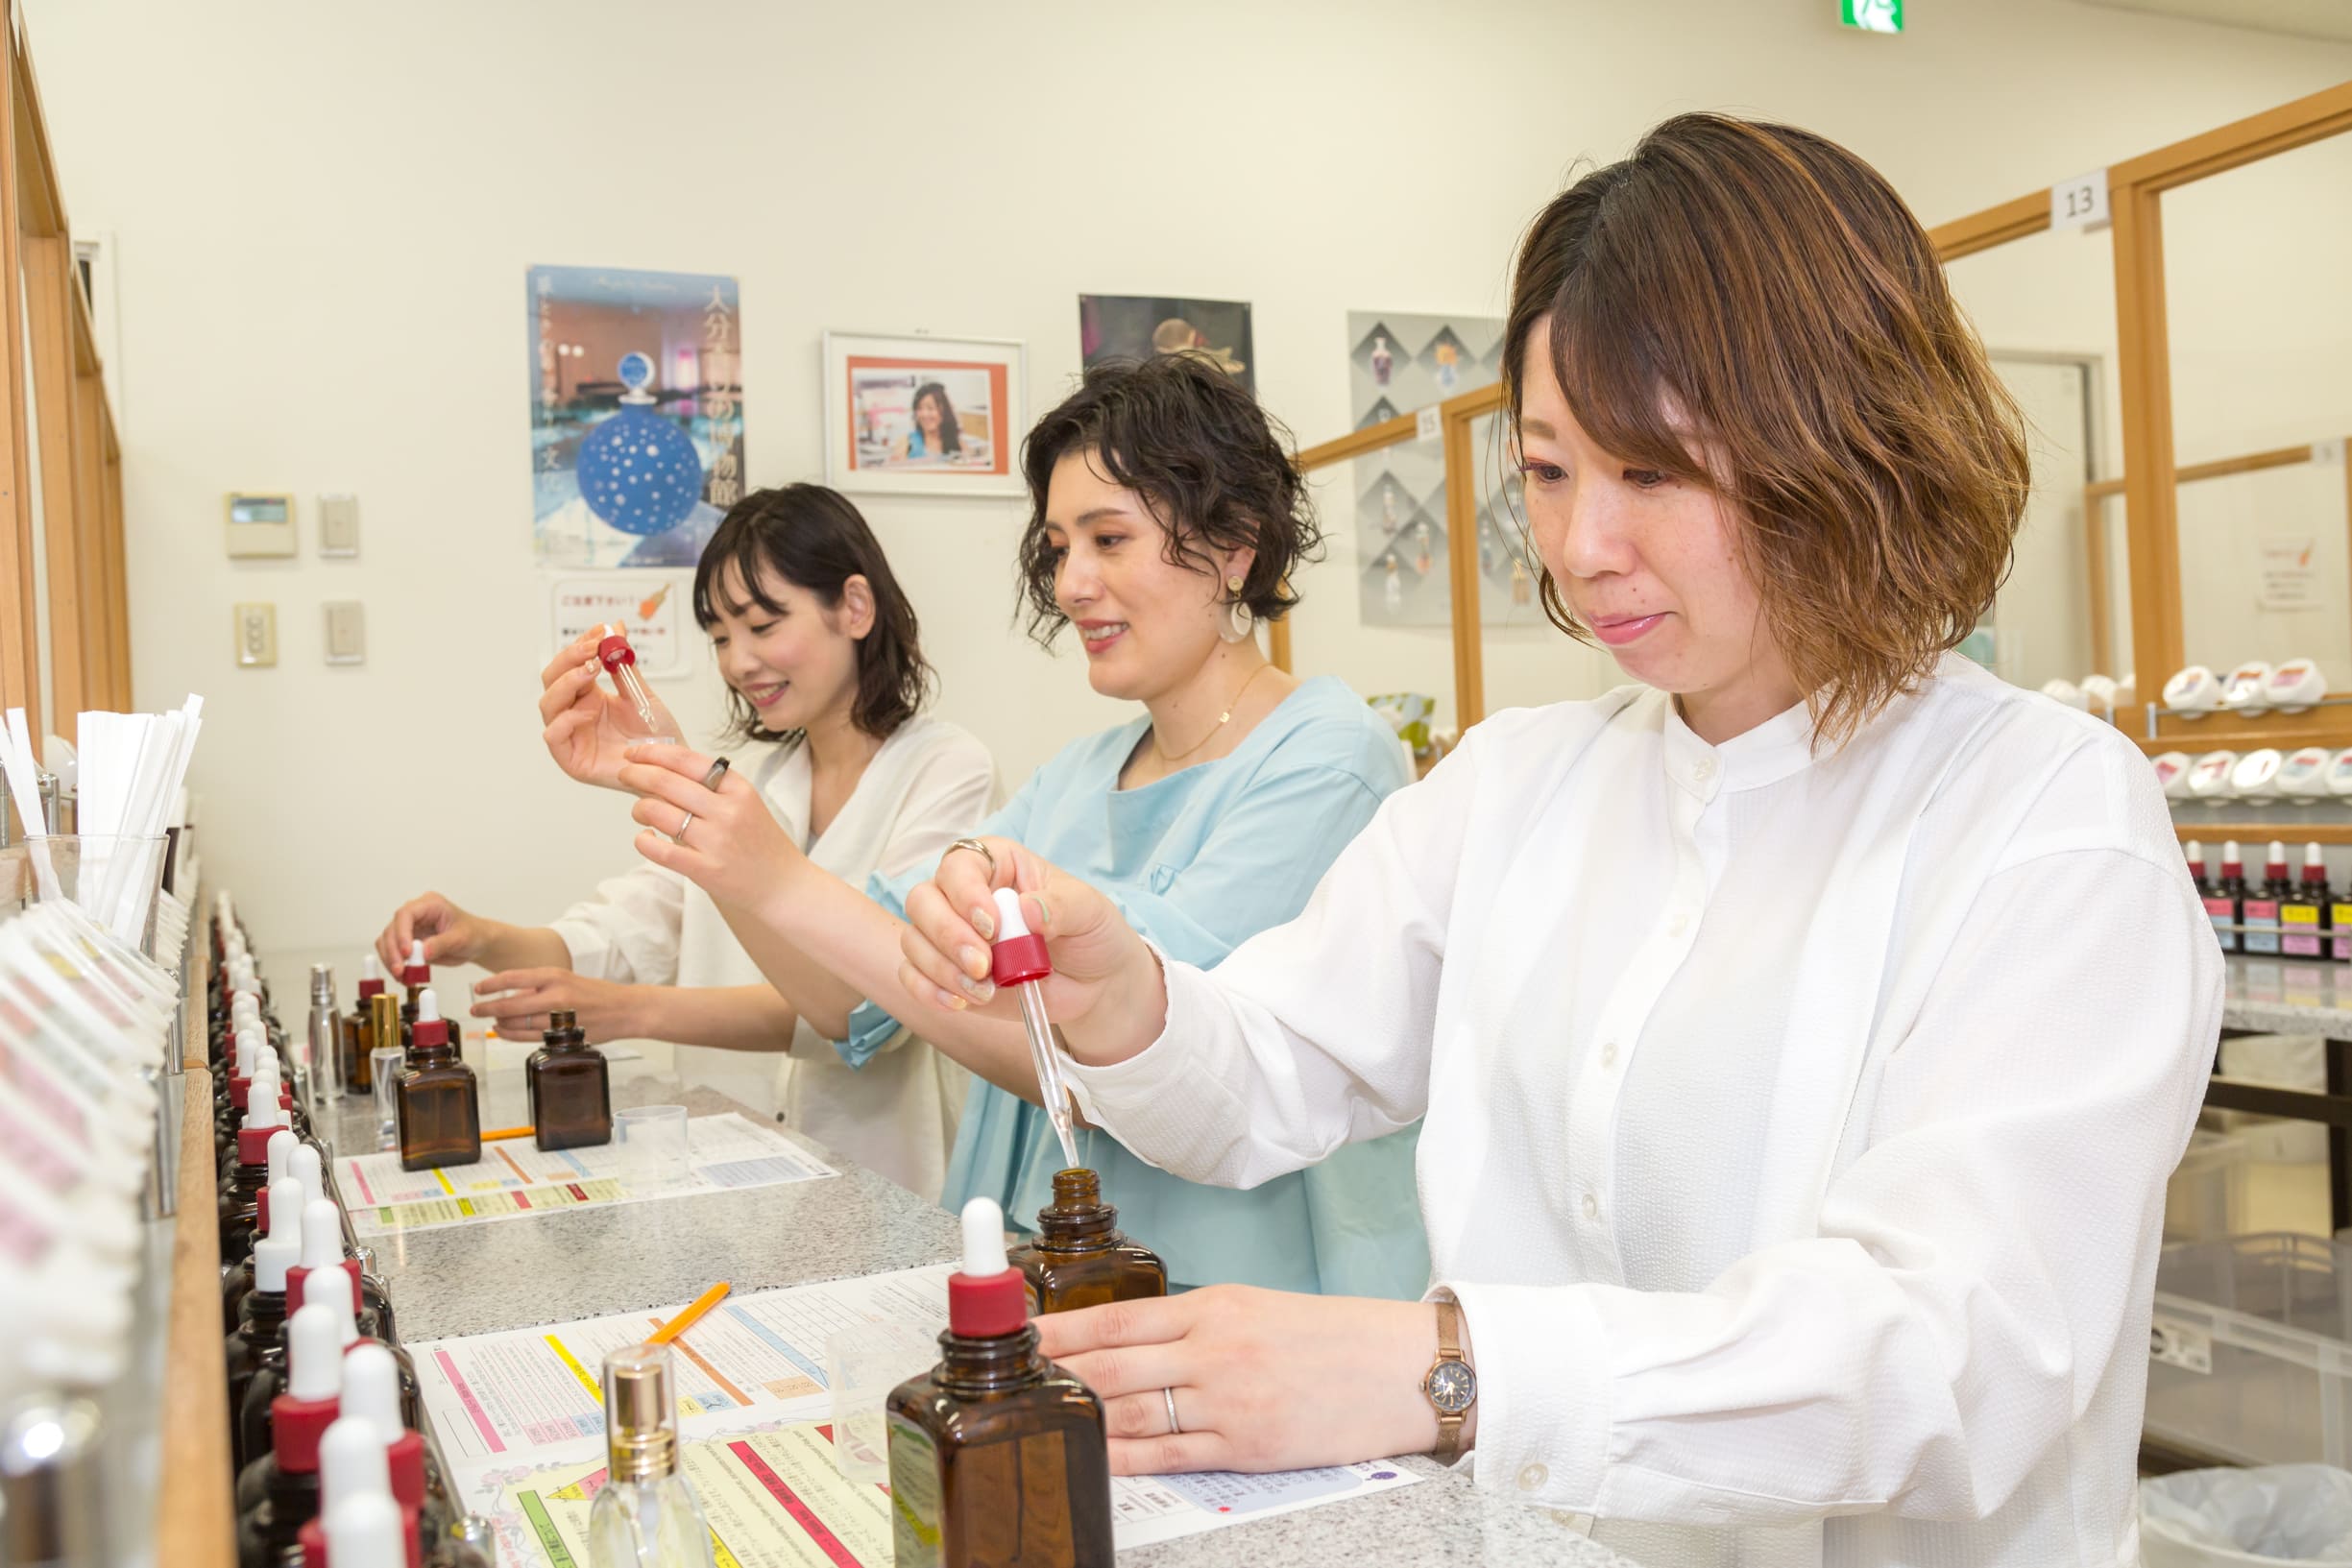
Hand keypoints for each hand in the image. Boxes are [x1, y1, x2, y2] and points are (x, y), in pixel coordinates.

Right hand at [378, 891, 492, 973]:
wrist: (476, 943)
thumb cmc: (472, 934)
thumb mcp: (461, 938)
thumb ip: (441, 944)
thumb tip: (422, 953)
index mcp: (429, 904)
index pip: (406, 914)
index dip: (402, 933)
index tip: (406, 953)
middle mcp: (416, 914)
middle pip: (392, 929)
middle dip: (393, 951)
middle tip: (400, 970)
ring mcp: (409, 928)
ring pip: (387, 941)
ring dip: (390, 960)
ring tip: (401, 976)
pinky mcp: (407, 942)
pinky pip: (392, 952)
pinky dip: (394, 964)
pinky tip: (403, 976)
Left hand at [469, 968, 645, 1043]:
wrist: (626, 1010)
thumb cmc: (597, 994)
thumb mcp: (568, 979)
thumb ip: (540, 985)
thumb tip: (510, 992)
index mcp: (555, 975)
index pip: (513, 978)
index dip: (490, 985)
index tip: (478, 989)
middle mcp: (556, 994)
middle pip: (510, 1004)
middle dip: (488, 1008)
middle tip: (476, 1010)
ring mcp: (559, 1017)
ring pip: (518, 1023)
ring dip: (499, 1023)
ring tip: (490, 1022)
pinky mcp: (563, 1035)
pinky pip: (529, 1037)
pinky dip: (512, 1035)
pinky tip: (505, 1032)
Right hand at [539, 629, 684, 790]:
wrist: (671, 767)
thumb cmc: (657, 735)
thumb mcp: (642, 694)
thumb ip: (625, 665)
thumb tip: (616, 627)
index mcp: (587, 696)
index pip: (570, 664)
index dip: (581, 645)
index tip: (600, 630)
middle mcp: (574, 713)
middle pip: (552, 679)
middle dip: (570, 659)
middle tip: (594, 648)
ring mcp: (570, 736)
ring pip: (548, 704)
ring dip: (567, 683)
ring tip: (591, 673)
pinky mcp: (571, 760)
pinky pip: (553, 735)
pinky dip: (566, 719)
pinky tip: (589, 711)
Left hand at [620, 743, 804, 911]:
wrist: (784, 885)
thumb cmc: (761, 844)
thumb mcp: (746, 803)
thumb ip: (711, 787)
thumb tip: (663, 770)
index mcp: (738, 789)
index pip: (687, 760)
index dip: (653, 753)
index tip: (635, 753)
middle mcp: (727, 811)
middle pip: (666, 782)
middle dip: (636, 774)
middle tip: (625, 775)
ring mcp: (716, 841)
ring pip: (658, 812)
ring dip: (639, 808)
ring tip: (640, 812)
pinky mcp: (705, 870)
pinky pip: (660, 851)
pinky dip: (644, 841)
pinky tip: (646, 838)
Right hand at [897, 838, 1164, 1063]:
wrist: (1096, 984)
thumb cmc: (1091, 934)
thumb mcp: (1090, 912)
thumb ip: (1062, 907)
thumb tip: (1028, 909)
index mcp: (997, 865)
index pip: (959, 865)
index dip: (966, 894)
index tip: (992, 925)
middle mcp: (964, 895)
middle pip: (922, 900)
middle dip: (948, 936)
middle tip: (984, 965)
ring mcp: (951, 936)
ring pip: (914, 940)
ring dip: (942, 969)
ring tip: (985, 991)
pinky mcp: (946, 973)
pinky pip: (913, 976)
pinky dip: (929, 991)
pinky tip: (961, 1002)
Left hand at [1035, 1288, 1441, 1475]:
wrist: (1402, 1368)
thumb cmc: (1332, 1338)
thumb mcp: (1258, 1309)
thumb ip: (1195, 1325)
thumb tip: (1130, 1343)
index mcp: (1215, 1306)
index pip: (1116, 1318)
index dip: (1058, 1330)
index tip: (1016, 1336)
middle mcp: (1214, 1348)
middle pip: (1110, 1365)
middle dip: (1052, 1376)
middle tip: (1004, 1384)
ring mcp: (1228, 1400)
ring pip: (1131, 1411)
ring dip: (1078, 1416)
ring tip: (1032, 1420)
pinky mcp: (1246, 1446)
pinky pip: (1169, 1456)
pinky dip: (1123, 1458)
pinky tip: (1092, 1458)